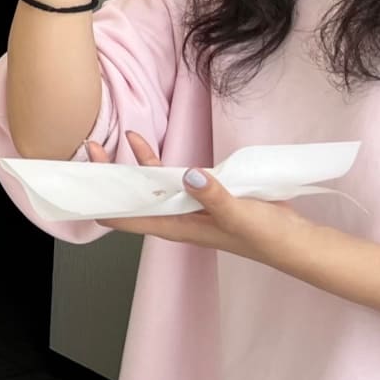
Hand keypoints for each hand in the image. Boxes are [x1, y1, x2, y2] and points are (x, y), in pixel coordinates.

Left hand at [89, 132, 309, 258]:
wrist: (296, 242)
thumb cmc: (266, 237)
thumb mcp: (238, 214)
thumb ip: (213, 195)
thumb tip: (188, 174)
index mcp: (175, 228)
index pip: (125, 218)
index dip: (101, 201)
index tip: (83, 181)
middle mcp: (176, 218)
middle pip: (133, 197)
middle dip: (111, 176)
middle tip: (92, 148)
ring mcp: (190, 207)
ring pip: (152, 185)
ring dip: (134, 165)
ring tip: (120, 137)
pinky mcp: (205, 196)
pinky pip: (174, 177)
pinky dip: (159, 163)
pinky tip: (149, 146)